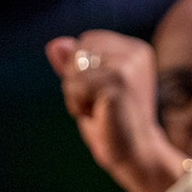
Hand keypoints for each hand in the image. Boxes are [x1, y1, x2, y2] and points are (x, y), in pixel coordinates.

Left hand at [46, 30, 188, 191]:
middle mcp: (136, 52)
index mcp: (136, 49)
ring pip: (75, 67)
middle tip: (98, 102)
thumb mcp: (89, 86)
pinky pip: (75, 85)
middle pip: (79, 50)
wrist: (134, 151)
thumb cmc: (111, 120)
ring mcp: (129, 66)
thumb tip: (55, 43)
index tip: (102, 91)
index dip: (82, 69)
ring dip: (75, 94)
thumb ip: (74, 62)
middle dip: (76, 79)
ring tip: (98, 109)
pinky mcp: (118, 83)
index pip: (88, 40)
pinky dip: (77, 104)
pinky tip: (97, 115)